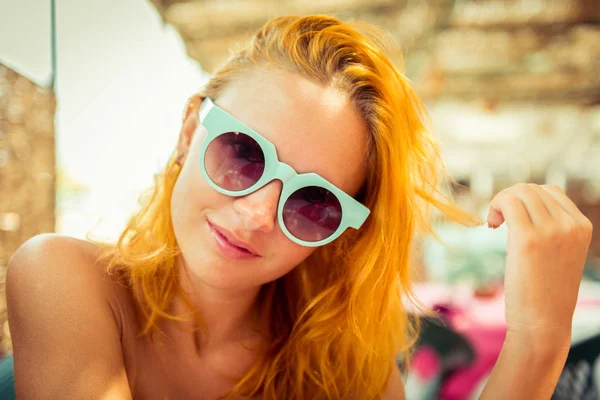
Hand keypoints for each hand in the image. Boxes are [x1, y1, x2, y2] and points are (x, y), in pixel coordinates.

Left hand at [487, 183, 592, 346]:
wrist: (543, 324)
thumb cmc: (544, 292)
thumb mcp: (559, 254)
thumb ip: (551, 228)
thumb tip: (521, 202)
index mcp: (582, 226)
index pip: (550, 191)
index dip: (525, 198)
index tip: (512, 218)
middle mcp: (570, 225)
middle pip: (531, 189)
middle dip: (509, 199)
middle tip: (499, 221)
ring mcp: (552, 231)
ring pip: (519, 192)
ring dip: (500, 202)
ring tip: (495, 223)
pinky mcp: (528, 239)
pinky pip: (508, 203)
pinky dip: (495, 206)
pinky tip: (492, 225)